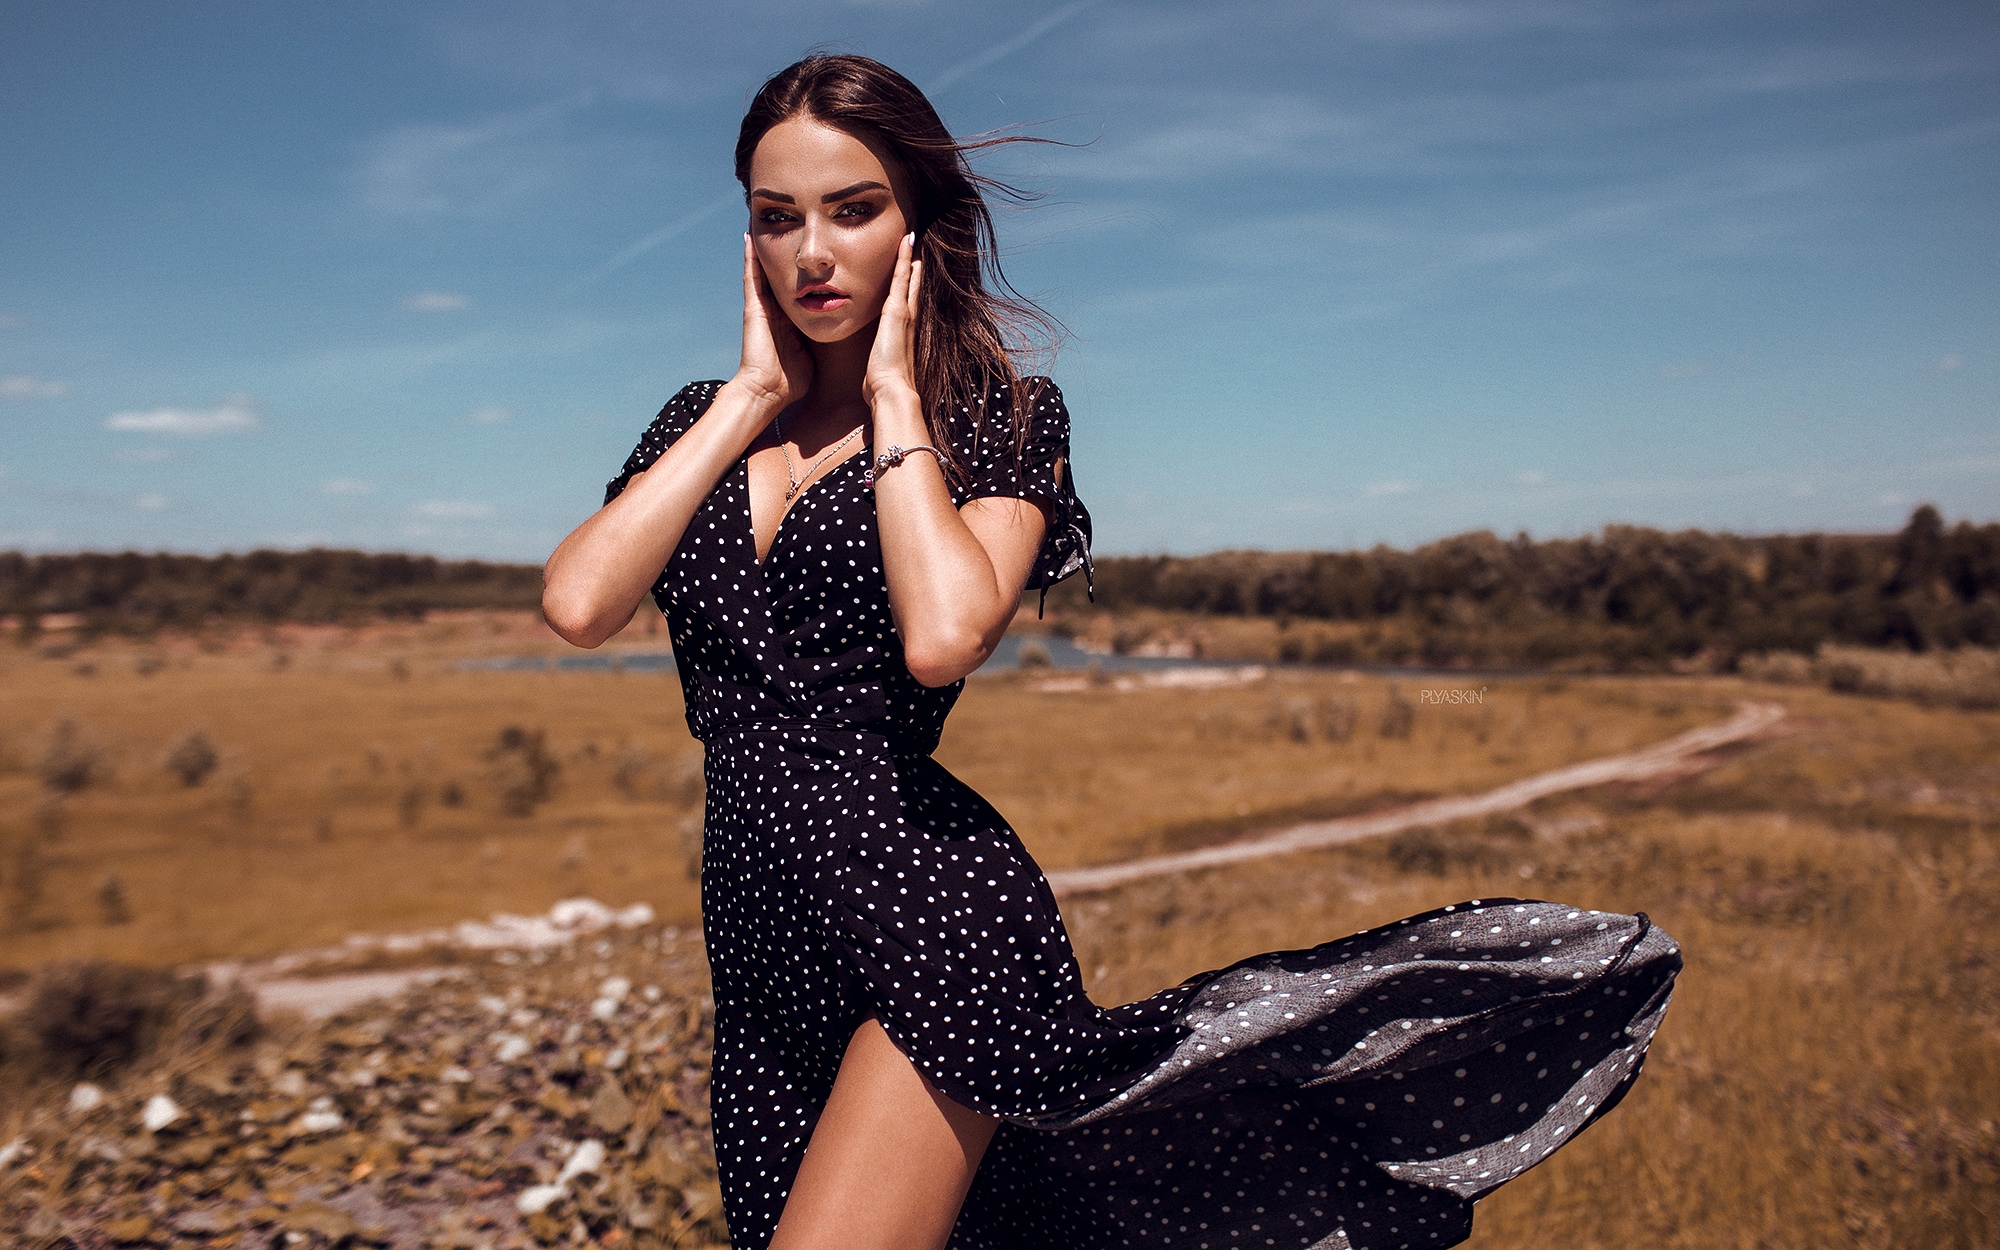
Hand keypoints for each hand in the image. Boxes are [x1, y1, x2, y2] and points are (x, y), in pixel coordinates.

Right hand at [732, 231, 812, 410]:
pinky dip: (750, 257)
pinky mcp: (753, 308)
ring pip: (764, 269)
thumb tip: (839, 340)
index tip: (812, 247)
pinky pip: (751, 277)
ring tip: (763, 219)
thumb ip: (820, 343)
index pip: (797, 285)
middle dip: (785, 250)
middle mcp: (774, 308)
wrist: (768, 391)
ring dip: (764, 246)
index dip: (803, 267)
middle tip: (788, 222)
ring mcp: (761, 306)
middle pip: (779, 271)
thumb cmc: (791, 379)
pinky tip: (750, 237)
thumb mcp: (812, 354)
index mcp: (789, 318)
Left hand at [863, 233, 921, 412]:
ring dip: (911, 257)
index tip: (911, 272)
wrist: (891, 391)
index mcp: (901, 333)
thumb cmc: (883, 386)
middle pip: (913, 287)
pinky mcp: (898, 310)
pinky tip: (906, 241)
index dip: (909, 287)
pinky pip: (902, 277)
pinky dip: (905, 259)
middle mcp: (907, 320)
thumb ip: (877, 367)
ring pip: (909, 278)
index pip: (906, 303)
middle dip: (914, 268)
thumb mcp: (879, 371)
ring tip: (912, 237)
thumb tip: (869, 376)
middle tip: (918, 246)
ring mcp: (905, 313)